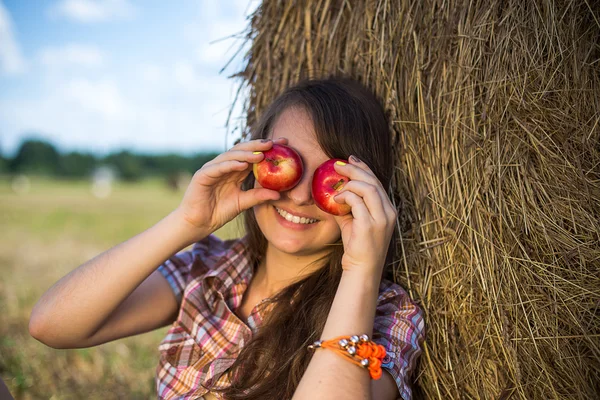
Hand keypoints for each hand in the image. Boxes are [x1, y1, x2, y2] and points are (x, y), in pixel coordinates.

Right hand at [174, 138, 287, 239]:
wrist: (198, 224)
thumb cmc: (218, 212)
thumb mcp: (242, 203)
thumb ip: (258, 197)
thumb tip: (279, 194)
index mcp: (235, 171)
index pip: (252, 155)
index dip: (267, 148)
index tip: (285, 144)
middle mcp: (224, 166)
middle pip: (243, 150)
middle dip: (258, 145)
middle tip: (274, 143)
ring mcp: (213, 169)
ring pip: (231, 156)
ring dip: (246, 154)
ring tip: (261, 154)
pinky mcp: (202, 175)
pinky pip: (218, 167)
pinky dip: (230, 164)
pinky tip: (243, 164)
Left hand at [332, 156, 396, 273]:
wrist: (362, 269)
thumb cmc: (357, 246)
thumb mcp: (352, 221)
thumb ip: (347, 206)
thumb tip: (331, 191)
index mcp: (388, 209)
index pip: (377, 182)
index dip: (364, 167)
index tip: (350, 159)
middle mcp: (389, 212)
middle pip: (373, 181)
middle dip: (355, 169)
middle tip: (338, 164)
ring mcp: (381, 219)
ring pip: (368, 188)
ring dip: (350, 183)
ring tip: (337, 187)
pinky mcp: (370, 225)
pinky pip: (357, 202)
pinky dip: (345, 196)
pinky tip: (336, 199)